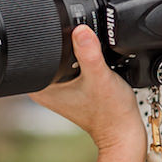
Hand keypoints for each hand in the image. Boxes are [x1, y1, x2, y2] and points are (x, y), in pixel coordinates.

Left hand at [30, 26, 143, 153]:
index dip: (58, 36)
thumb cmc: (110, 113)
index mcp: (39, 85)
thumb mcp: (99, 78)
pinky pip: (71, 63)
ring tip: (92, 66)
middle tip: (89, 61)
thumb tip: (81, 30)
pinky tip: (93, 66)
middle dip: (69, 44)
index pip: (38, 47)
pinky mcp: (68, 86)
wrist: (123, 131)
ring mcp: (55, 87)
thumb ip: (89, 53)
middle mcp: (43, 85)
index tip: (79, 48)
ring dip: (76, 51)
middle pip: (51, 47)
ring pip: (63, 54)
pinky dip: (82, 60)